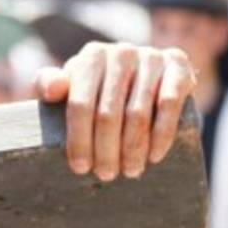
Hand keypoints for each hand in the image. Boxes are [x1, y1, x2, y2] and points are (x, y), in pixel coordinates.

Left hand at [35, 42, 195, 180]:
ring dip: (133, 149)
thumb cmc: (96, 88)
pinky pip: (169, 104)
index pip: (80, 104)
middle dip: (106, 150)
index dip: (79, 139)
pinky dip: (162, 134)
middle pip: (108, 113)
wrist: (143, 74)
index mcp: (90, 57)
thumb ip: (49, 84)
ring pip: (138, 113)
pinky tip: (154, 156)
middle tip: (105, 175)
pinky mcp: (178, 65)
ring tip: (129, 172)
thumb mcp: (69, 86)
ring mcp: (151, 57)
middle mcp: (121, 52)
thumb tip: (53, 90)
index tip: (80, 167)